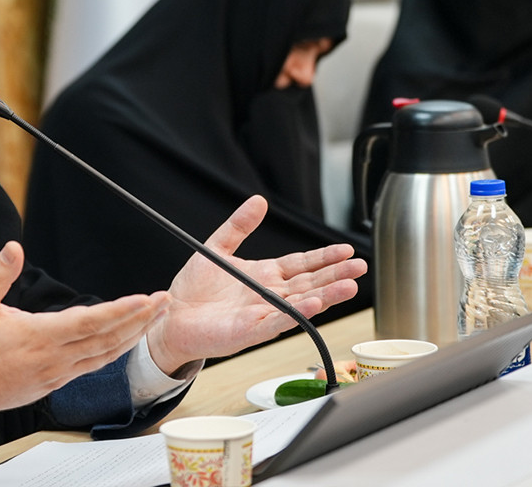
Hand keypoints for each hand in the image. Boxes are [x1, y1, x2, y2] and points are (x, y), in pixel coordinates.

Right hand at [0, 240, 169, 443]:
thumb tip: (14, 246)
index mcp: (38, 336)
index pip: (89, 322)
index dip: (119, 311)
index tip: (143, 299)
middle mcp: (54, 358)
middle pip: (107, 339)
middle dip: (139, 319)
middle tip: (164, 301)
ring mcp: (57, 374)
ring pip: (105, 355)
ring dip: (133, 335)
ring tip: (155, 317)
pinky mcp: (55, 383)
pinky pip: (93, 366)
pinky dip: (115, 352)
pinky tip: (127, 340)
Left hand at [145, 195, 366, 375]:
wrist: (171, 317)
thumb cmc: (193, 290)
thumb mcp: (216, 247)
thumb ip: (238, 226)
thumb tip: (258, 201)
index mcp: (263, 276)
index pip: (301, 265)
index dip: (324, 258)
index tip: (346, 250)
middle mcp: (268, 296)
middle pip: (309, 283)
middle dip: (336, 275)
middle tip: (360, 266)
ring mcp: (262, 314)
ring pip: (301, 304)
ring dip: (325, 296)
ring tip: (349, 286)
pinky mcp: (249, 331)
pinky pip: (277, 322)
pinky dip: (296, 314)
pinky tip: (313, 305)